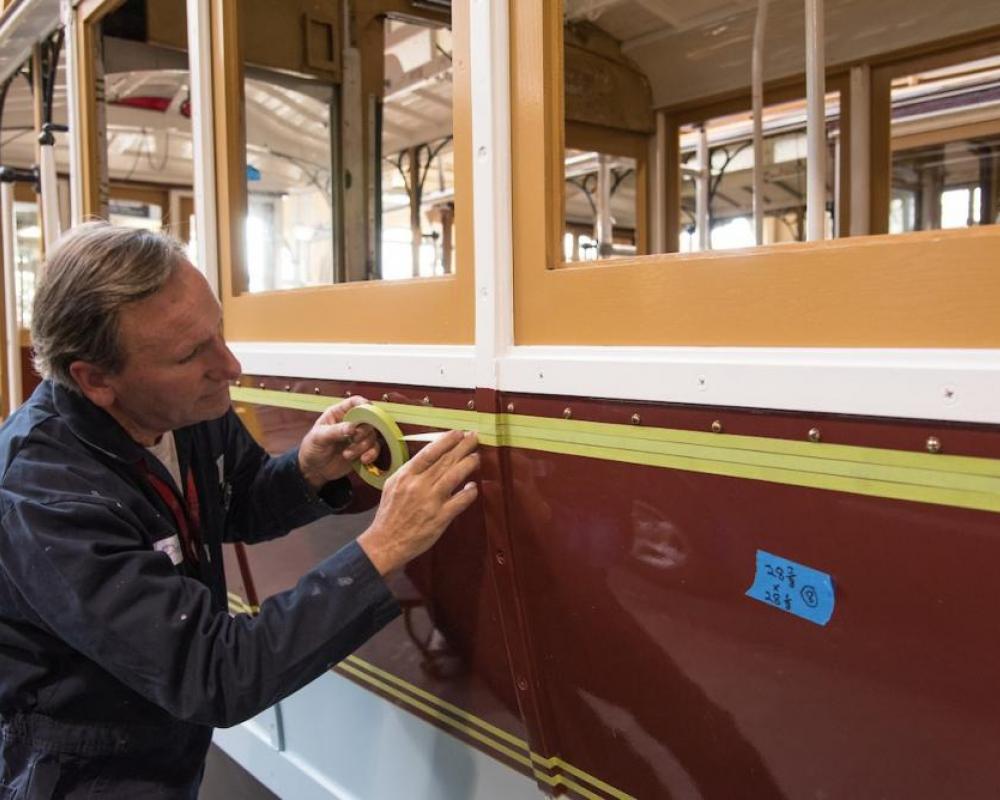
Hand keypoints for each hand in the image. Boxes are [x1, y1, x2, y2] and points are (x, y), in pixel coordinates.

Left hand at [298, 396, 379, 489]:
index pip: (355, 402)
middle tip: (353, 439)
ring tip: (347, 455)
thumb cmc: (312, 448)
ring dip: (362, 446)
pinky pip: (374, 448)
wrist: (314, 470)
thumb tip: (352, 427)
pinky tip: (363, 460)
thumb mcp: (319, 438)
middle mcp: (351, 423)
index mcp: (338, 414)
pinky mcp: (362, 450)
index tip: (369, 411)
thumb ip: (335, 431)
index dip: (364, 404)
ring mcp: (358, 437)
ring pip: (372, 436)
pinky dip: (371, 454)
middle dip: (363, 432)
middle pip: (368, 420)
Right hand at [358, 430, 478, 575]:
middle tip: (474, 437)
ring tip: (476, 457)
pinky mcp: (440, 518)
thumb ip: (410, 471)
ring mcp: (431, 502)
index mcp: (406, 476)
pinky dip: (469, 492)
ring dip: (469, 464)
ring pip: (455, 476)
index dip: (446, 441)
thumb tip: (429, 456)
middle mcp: (419, 486)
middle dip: (463, 447)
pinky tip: (473, 486)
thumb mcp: (393, 485)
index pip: (429, 452)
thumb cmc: (390, 513)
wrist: (386, 542)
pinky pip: (460, 501)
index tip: (458, 433)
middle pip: (445, 461)